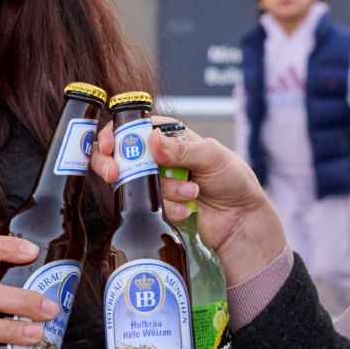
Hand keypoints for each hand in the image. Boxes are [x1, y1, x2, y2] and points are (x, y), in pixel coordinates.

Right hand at [88, 121, 285, 287]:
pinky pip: (147, 205)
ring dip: (162, 190)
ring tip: (191, 193)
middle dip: (115, 165)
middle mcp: (161, 156)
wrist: (240, 221)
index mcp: (172, 135)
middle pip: (121, 154)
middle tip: (115, 175)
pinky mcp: (158, 204)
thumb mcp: (212, 157)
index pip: (133, 127)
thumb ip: (182, 149)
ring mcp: (158, 181)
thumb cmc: (233, 181)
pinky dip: (166, 208)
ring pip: (136, 182)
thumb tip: (153, 139)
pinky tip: (187, 209)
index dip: (115, 134)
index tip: (109, 147)